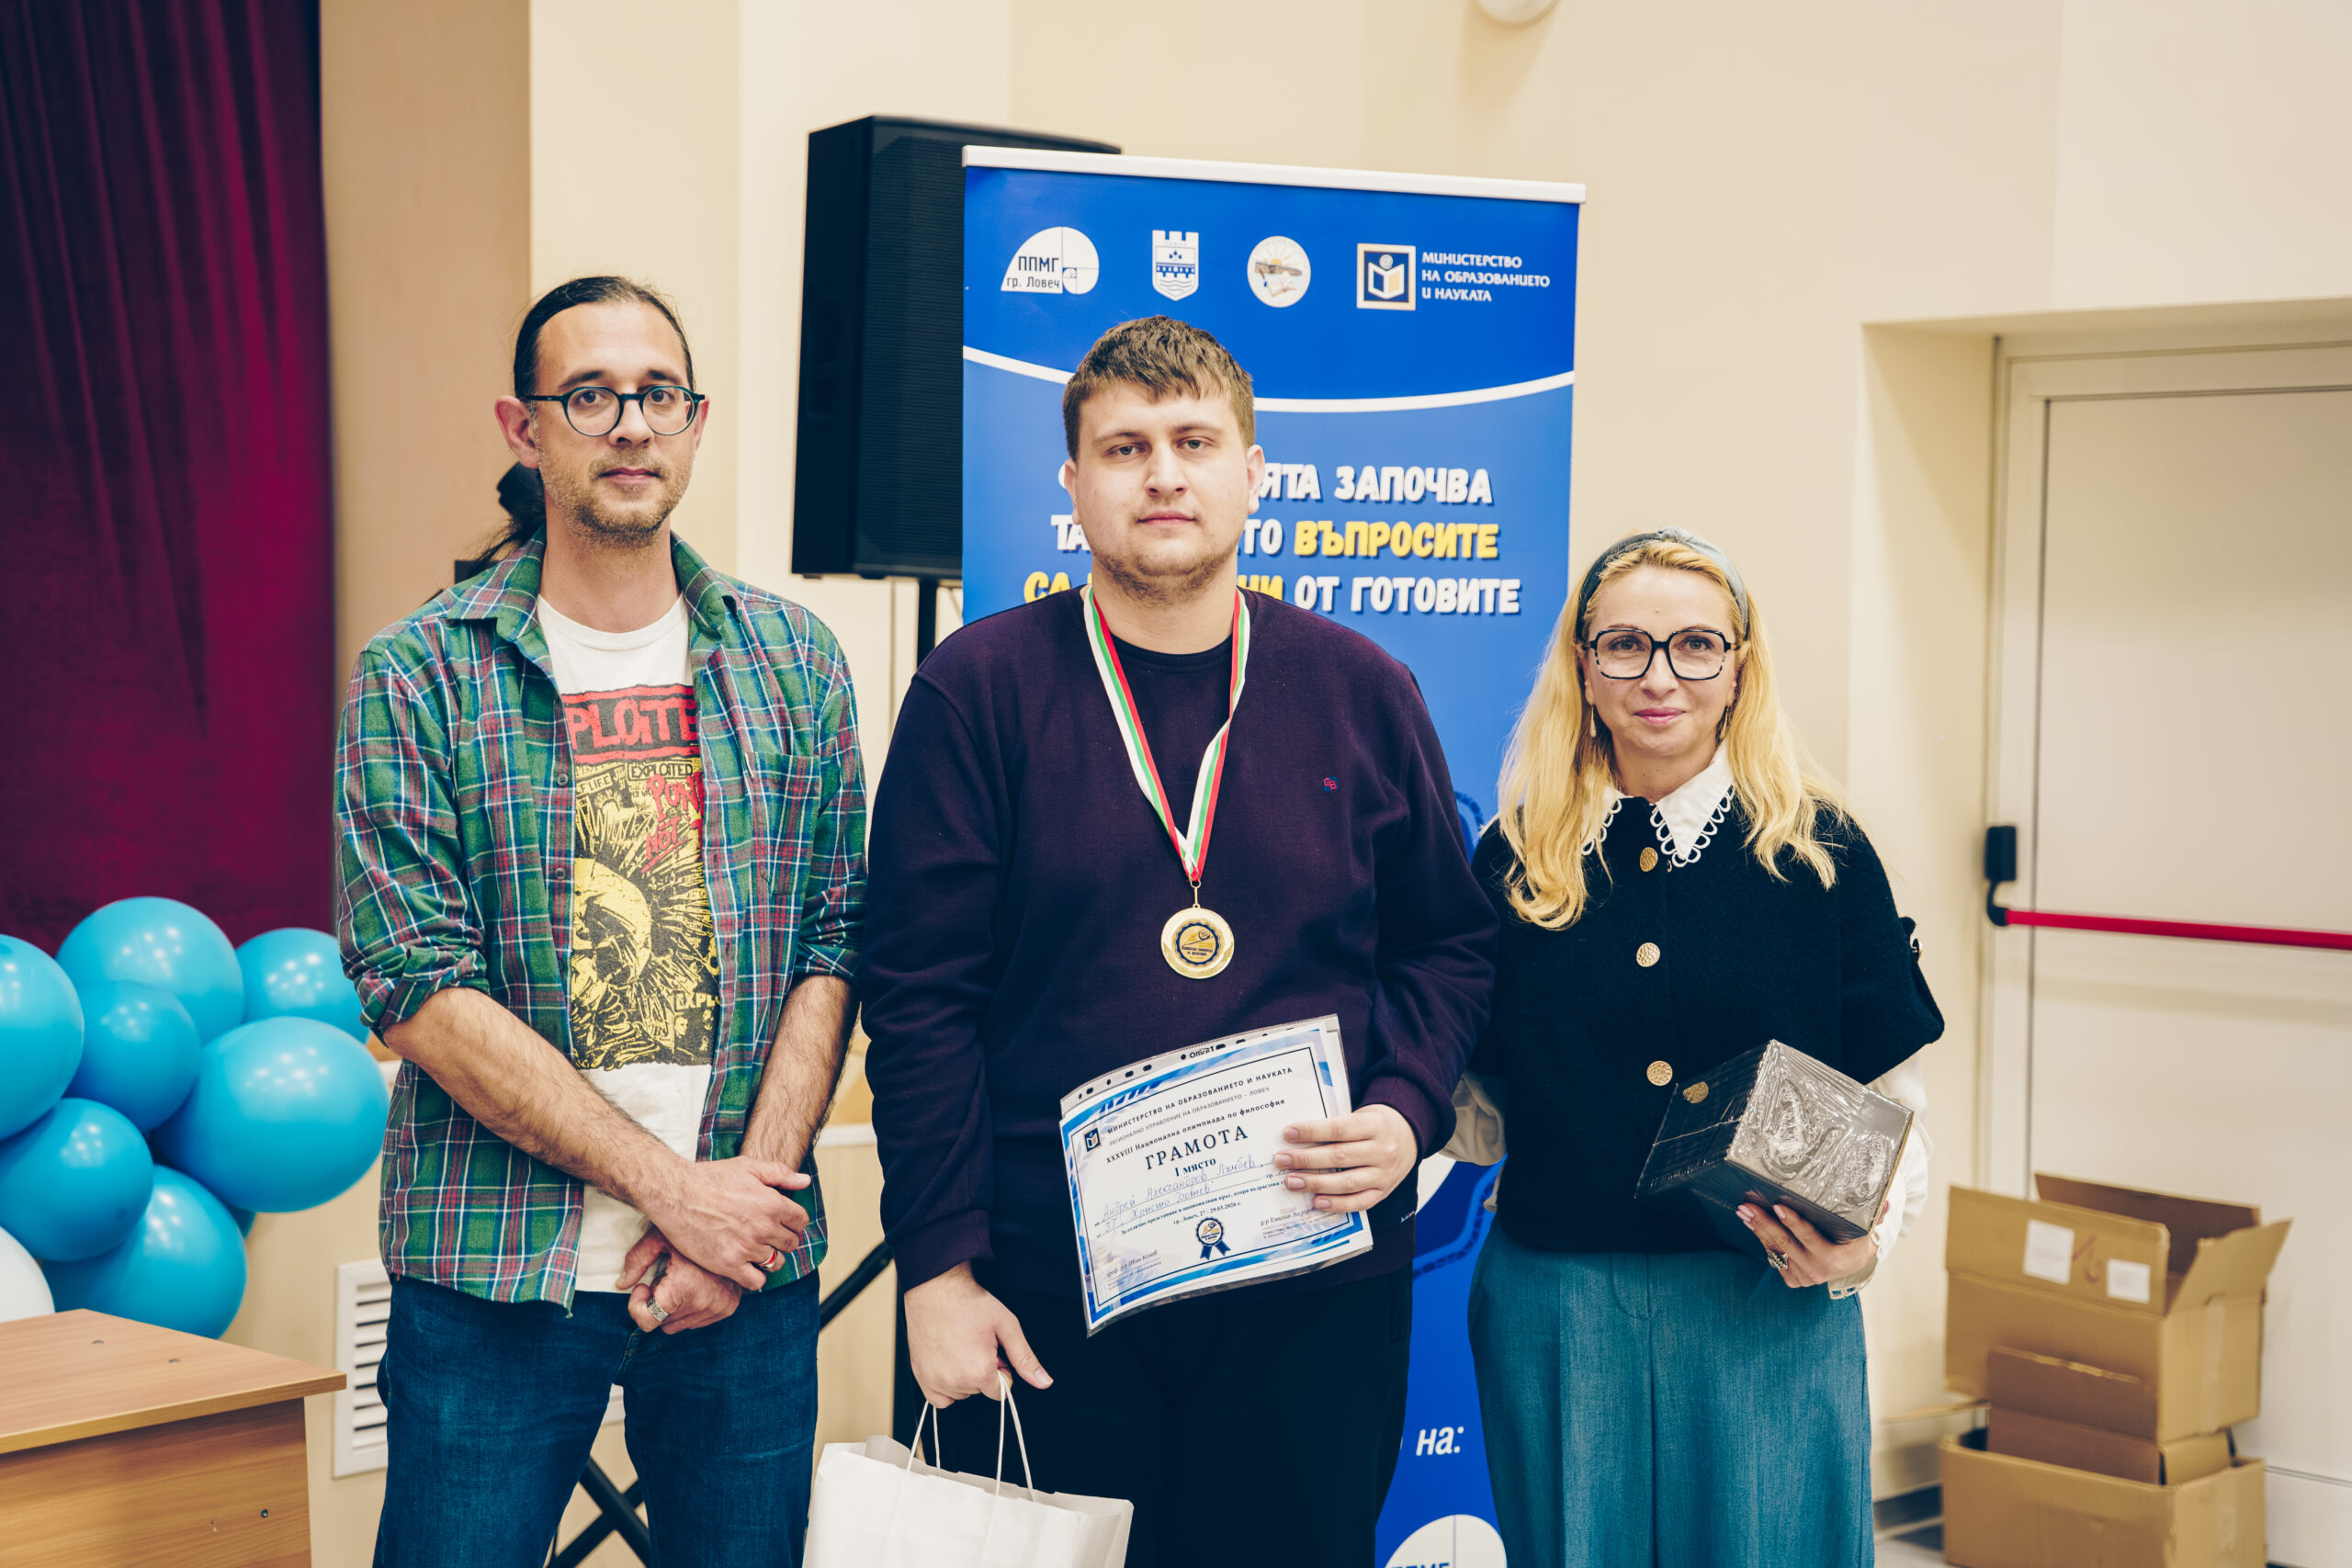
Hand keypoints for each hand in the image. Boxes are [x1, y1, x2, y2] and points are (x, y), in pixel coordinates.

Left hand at [618, 1229, 741, 1333]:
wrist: (730, 1226)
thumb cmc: (689, 1228)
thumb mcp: (658, 1237)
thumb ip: (636, 1261)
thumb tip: (622, 1284)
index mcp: (685, 1287)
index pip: (648, 1321)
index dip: (637, 1306)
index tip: (642, 1287)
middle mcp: (704, 1302)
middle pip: (663, 1322)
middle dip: (657, 1303)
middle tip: (664, 1278)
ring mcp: (719, 1307)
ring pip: (679, 1325)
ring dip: (674, 1306)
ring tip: (681, 1279)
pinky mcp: (728, 1308)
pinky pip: (697, 1322)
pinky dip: (690, 1307)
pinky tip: (694, 1283)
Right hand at [640, 1157, 810, 1289]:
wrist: (676, 1194)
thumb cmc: (711, 1178)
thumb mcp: (749, 1166)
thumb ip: (780, 1174)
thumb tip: (805, 1182)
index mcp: (772, 1204)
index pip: (801, 1221)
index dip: (794, 1220)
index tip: (783, 1221)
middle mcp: (764, 1228)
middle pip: (791, 1243)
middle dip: (784, 1238)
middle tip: (770, 1235)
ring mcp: (747, 1248)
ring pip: (776, 1263)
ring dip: (771, 1257)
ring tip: (758, 1250)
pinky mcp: (729, 1264)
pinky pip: (756, 1281)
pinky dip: (756, 1276)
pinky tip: (747, 1266)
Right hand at [903, 1262, 1051, 1407]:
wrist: (936, 1288)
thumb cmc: (969, 1303)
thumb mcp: (1007, 1326)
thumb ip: (1025, 1358)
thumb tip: (1044, 1382)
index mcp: (979, 1371)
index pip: (1001, 1391)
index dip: (1001, 1369)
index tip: (993, 1350)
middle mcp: (955, 1380)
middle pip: (980, 1392)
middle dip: (982, 1371)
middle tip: (975, 1344)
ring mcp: (934, 1380)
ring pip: (961, 1394)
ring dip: (964, 1377)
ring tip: (960, 1348)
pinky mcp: (920, 1376)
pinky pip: (939, 1399)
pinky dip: (945, 1387)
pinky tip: (948, 1363)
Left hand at [1275, 1103, 1417, 1212]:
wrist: (1410, 1135)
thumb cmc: (1375, 1123)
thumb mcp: (1361, 1114)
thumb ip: (1336, 1126)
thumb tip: (1297, 1138)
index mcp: (1375, 1125)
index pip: (1339, 1129)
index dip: (1312, 1131)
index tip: (1288, 1133)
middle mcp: (1382, 1150)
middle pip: (1340, 1157)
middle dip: (1307, 1159)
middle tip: (1281, 1160)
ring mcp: (1385, 1174)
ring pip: (1348, 1182)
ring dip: (1316, 1183)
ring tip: (1291, 1181)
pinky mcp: (1384, 1192)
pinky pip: (1359, 1202)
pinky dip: (1337, 1204)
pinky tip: (1316, 1201)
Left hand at [1740, 1199, 1883, 1288]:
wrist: (1853, 1265)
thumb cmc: (1857, 1241)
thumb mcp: (1868, 1230)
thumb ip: (1875, 1216)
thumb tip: (1885, 1201)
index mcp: (1833, 1259)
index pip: (1809, 1237)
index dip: (1793, 1222)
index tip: (1778, 1207)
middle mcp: (1816, 1271)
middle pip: (1785, 1243)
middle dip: (1764, 1223)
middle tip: (1747, 1206)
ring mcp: (1803, 1277)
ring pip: (1775, 1250)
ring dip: (1757, 1229)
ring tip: (1744, 1212)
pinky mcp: (1793, 1279)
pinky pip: (1773, 1257)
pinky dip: (1763, 1241)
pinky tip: (1753, 1225)